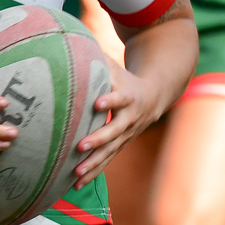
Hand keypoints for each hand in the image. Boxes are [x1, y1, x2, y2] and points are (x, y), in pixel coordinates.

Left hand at [72, 61, 157, 183]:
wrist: (154, 97)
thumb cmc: (125, 79)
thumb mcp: (115, 67)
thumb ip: (95, 59)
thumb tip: (70, 40)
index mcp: (128, 97)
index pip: (119, 98)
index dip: (110, 100)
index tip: (98, 102)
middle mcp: (129, 119)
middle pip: (114, 131)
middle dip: (98, 139)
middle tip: (81, 146)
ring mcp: (126, 135)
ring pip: (110, 151)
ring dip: (94, 163)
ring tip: (76, 173)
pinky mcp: (120, 146)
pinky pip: (106, 161)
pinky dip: (93, 173)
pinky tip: (76, 184)